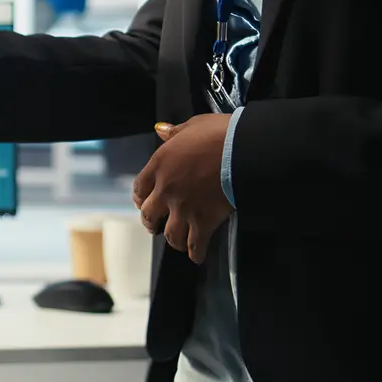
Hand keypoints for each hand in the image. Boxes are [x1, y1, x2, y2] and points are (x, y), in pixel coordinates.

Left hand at [133, 115, 233, 263]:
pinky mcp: (204, 221)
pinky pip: (195, 244)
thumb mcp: (192, 125)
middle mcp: (166, 190)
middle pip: (149, 214)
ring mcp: (183, 208)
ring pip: (170, 234)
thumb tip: (160, 131)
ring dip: (173, 240)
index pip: (140, 187)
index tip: (143, 202)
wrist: (242, 149)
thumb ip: (174, 133)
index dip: (140, 198)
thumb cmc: (219, 133)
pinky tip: (197, 256)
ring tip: (177, 242)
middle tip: (155, 226)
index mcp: (159, 165)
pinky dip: (195, 253)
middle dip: (151, 222)